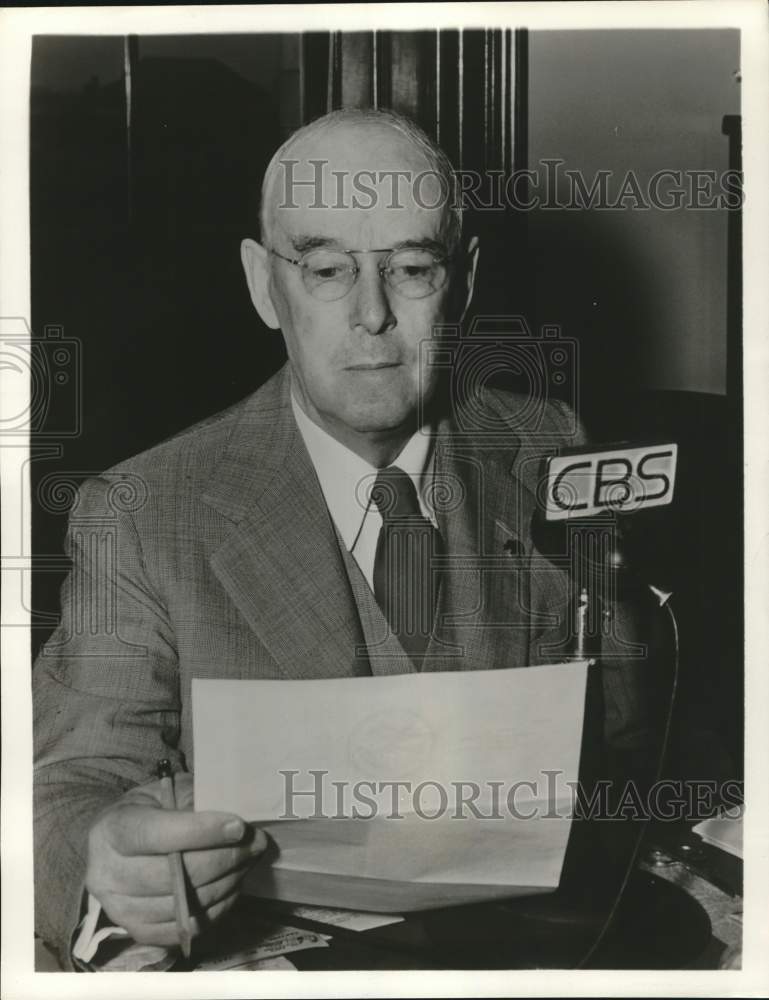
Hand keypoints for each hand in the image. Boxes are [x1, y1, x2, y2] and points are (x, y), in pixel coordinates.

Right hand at [85, 772, 266, 946]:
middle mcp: (108, 874)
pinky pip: (187, 927)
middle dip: (225, 858)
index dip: (201, 832)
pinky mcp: (140, 933)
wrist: (121, 846)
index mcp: (112, 829)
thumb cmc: (151, 811)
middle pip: (175, 874)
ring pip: (185, 904)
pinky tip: (232, 884)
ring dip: (228, 882)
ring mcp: (121, 909)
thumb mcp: (168, 792)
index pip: (156, 834)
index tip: (238, 826)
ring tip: (248, 861)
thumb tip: (238, 824)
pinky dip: (217, 907)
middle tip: (256, 843)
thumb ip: (195, 802)